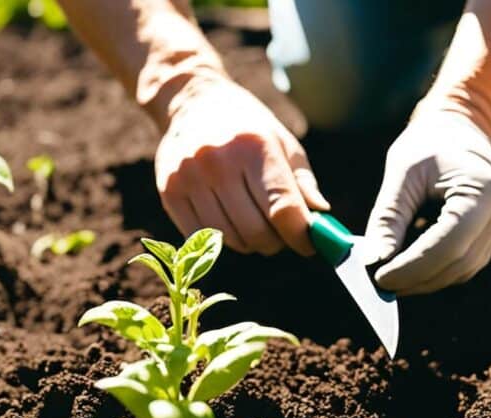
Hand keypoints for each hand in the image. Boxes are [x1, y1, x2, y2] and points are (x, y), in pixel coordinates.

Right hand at [155, 77, 329, 254]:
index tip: (309, 244)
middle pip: (257, 231)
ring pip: (230, 239)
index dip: (300, 235)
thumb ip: (304, 183)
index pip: (283, 208)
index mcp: (256, 147)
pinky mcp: (169, 191)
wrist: (192, 101)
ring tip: (255, 225)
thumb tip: (321, 222)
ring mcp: (190, 177)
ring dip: (250, 243)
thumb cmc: (248, 127)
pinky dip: (221, 240)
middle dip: (276, 242)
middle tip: (281, 235)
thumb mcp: (283, 143)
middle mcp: (219, 161)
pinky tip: (229, 222)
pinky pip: (201, 237)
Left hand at [364, 110, 490, 295]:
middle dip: (416, 278)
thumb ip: (388, 219)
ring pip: (461, 271)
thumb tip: (373, 261)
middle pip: (458, 265)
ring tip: (390, 271)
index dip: (413, 267)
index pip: (449, 245)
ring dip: (424, 278)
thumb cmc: (431, 140)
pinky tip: (409, 261)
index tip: (379, 277)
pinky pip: (462, 263)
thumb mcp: (402, 173)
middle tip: (378, 281)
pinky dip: (434, 268)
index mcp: (482, 192)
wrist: (465, 123)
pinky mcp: (490, 234)